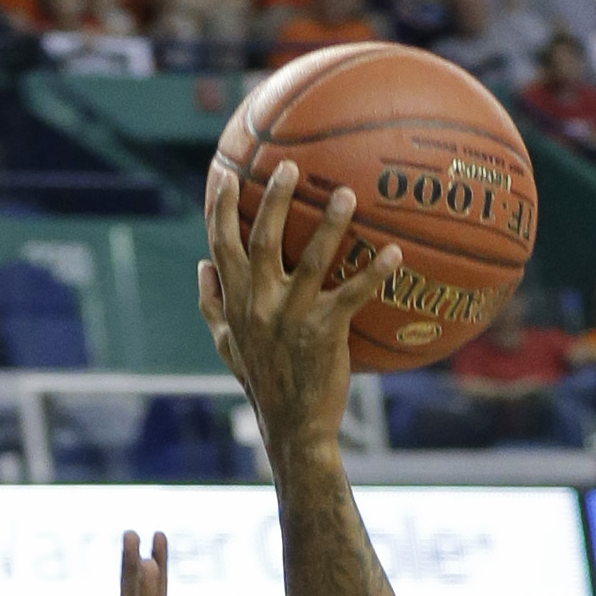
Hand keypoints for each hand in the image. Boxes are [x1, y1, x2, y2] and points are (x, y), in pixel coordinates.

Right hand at [199, 160, 399, 461]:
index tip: (227, 173)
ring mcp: (292, 318)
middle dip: (274, 199)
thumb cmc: (264, 384)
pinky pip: (353, 295)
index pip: (222, 246)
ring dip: (330, 224)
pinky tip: (394, 253)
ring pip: (310, 259)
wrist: (293, 429)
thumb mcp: (229, 348)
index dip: (220, 208)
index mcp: (237, 303)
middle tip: (290, 166)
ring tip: (347, 194)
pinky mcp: (325, 333)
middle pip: (262, 239)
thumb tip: (201, 267)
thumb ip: (213, 307)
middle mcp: (260, 305)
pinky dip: (374, 273)